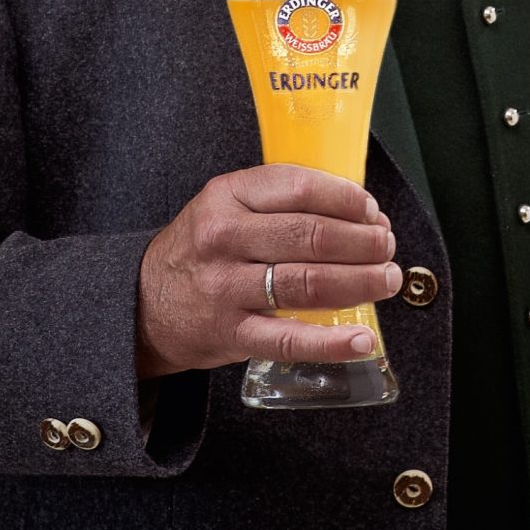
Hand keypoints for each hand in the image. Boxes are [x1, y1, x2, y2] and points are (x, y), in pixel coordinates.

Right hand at [135, 165, 401, 376]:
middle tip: (387, 247)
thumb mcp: (229, 206)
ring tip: (387, 280)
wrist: (142, 303)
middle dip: (363, 242)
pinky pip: (288, 340)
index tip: (372, 212)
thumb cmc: (203, 250)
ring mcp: (225, 288)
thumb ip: (284, 202)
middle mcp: (224, 238)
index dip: (347, 199)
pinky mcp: (230, 333)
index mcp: (227, 196)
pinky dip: (331, 342)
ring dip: (360, 282)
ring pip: (307, 283)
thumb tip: (363, 215)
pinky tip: (362, 339)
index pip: (299, 187)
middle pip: (311, 235)